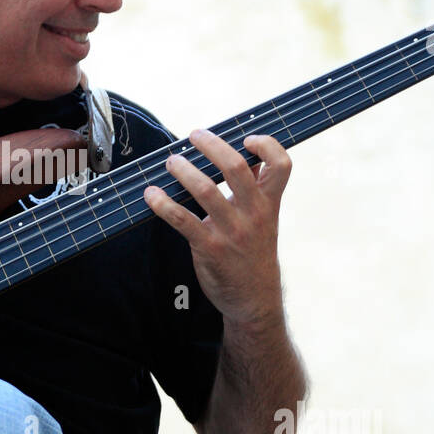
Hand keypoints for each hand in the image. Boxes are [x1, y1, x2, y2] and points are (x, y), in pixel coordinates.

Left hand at [143, 130, 291, 325]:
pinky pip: (182, 221)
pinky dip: (163, 204)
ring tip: (171, 162)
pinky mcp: (209, 248)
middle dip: (212, 146)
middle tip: (194, 135)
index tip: (247, 137)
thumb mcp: (265, 219)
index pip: (281, 165)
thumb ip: (257, 189)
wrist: (254, 298)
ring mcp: (231, 231)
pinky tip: (151, 195)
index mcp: (270, 203)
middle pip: (236, 168)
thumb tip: (248, 154)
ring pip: (205, 190)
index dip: (267, 145)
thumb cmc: (254, 251)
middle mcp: (253, 214)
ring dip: (183, 170)